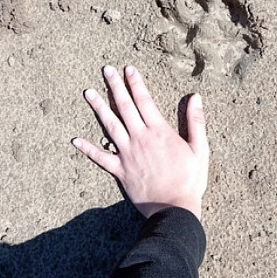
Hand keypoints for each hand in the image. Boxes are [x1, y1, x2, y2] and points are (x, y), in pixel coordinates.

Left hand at [72, 65, 208, 219]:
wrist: (173, 208)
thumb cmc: (190, 179)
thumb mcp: (200, 149)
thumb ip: (195, 121)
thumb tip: (195, 97)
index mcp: (159, 131)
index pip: (144, 100)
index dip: (136, 83)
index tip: (128, 69)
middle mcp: (140, 139)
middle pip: (125, 107)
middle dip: (115, 87)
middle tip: (106, 70)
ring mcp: (127, 154)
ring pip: (109, 126)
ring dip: (99, 108)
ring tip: (88, 92)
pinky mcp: (120, 171)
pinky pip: (100, 158)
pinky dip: (87, 149)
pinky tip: (76, 140)